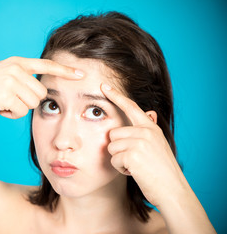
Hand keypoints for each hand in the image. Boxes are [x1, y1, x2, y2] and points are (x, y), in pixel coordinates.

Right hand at [0, 56, 82, 118]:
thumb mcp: (2, 74)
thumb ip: (21, 76)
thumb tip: (41, 91)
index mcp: (17, 62)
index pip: (46, 65)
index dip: (65, 71)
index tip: (81, 74)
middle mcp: (16, 68)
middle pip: (41, 93)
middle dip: (29, 101)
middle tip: (11, 100)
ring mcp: (11, 80)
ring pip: (33, 103)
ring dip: (20, 108)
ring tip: (3, 103)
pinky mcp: (6, 94)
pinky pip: (21, 112)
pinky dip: (11, 115)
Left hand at [100, 83, 186, 207]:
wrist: (172, 190)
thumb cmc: (162, 169)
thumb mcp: (158, 145)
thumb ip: (148, 130)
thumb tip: (149, 113)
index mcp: (150, 127)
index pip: (131, 107)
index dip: (116, 96)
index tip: (104, 86)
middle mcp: (145, 131)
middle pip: (113, 133)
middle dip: (118, 148)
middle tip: (133, 159)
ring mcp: (139, 142)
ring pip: (112, 147)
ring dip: (119, 159)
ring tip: (136, 166)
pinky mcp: (132, 155)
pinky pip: (114, 160)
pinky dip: (121, 169)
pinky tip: (135, 172)